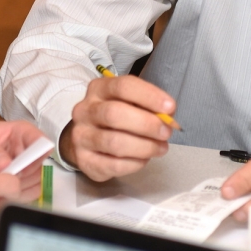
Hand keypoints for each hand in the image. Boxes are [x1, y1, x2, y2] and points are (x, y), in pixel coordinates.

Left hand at [0, 120, 45, 199]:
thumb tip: (5, 164)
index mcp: (21, 133)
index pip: (42, 143)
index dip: (33, 157)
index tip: (15, 164)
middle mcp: (26, 152)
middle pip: (38, 168)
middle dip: (18, 176)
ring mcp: (23, 171)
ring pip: (33, 185)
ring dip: (13, 189)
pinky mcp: (17, 187)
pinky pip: (25, 197)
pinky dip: (10, 198)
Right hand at [60, 75, 174, 181]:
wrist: (87, 140)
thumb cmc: (115, 119)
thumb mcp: (130, 103)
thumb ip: (148, 106)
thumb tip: (168, 116)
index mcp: (98, 89)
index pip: (123, 86)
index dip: (149, 96)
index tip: (170, 107)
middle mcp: (85, 110)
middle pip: (115, 113)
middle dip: (147, 124)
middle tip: (166, 132)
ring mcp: (81, 136)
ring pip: (115, 142)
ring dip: (145, 146)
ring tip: (160, 148)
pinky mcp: (84, 160)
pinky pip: (114, 165)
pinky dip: (135, 163)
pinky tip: (144, 159)